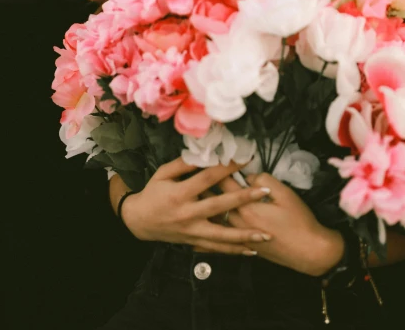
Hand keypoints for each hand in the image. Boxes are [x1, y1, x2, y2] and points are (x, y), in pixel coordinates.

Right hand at [120, 158, 272, 254]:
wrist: (139, 221)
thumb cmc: (153, 193)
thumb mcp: (163, 173)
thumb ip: (184, 164)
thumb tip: (207, 153)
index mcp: (180, 193)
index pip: (208, 178)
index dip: (227, 168)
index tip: (245, 159)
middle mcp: (188, 213)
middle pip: (220, 206)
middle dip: (243, 198)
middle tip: (264, 192)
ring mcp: (192, 231)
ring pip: (222, 235)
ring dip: (245, 235)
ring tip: (265, 234)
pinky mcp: (195, 242)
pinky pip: (217, 248)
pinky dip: (235, 251)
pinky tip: (252, 250)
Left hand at [204, 172, 344, 275]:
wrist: (307, 252)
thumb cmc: (299, 220)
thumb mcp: (285, 193)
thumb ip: (263, 180)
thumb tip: (247, 176)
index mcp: (247, 207)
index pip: (224, 183)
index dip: (215, 168)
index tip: (207, 157)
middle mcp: (238, 222)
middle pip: (213, 201)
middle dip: (202, 186)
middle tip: (192, 174)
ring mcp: (238, 236)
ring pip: (213, 219)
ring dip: (203, 206)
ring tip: (192, 195)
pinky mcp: (242, 246)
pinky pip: (218, 238)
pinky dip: (207, 231)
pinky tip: (198, 229)